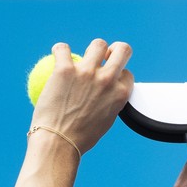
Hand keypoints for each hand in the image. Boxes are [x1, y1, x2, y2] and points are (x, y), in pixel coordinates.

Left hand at [30, 39, 133, 154]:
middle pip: (122, 50)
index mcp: (121, 95)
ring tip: (81, 57)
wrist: (60, 142)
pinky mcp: (66, 69)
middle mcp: (108, 80)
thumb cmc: (80, 138)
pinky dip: (61, 50)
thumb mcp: (104, 122)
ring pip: (98, 44)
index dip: (119, 74)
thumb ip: (108, 104)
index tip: (110, 78)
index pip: (127, 74)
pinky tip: (59, 56)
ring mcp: (87, 73)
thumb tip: (104, 97)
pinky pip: (63, 49)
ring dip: (92, 49)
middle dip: (116, 49)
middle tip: (105, 55)